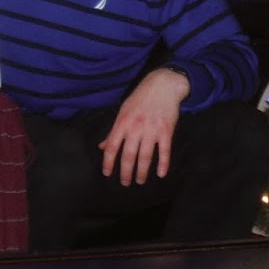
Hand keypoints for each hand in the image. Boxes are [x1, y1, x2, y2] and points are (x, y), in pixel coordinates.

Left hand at [98, 67, 188, 185]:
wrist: (162, 85)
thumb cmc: (140, 99)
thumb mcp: (123, 112)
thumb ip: (114, 131)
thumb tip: (102, 147)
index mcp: (122, 123)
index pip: (111, 147)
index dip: (108, 162)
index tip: (107, 173)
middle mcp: (135, 128)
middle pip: (128, 155)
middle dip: (126, 172)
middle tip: (125, 183)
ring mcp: (151, 130)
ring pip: (145, 156)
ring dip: (142, 171)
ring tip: (140, 181)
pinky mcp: (166, 131)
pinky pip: (164, 151)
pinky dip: (163, 164)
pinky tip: (160, 174)